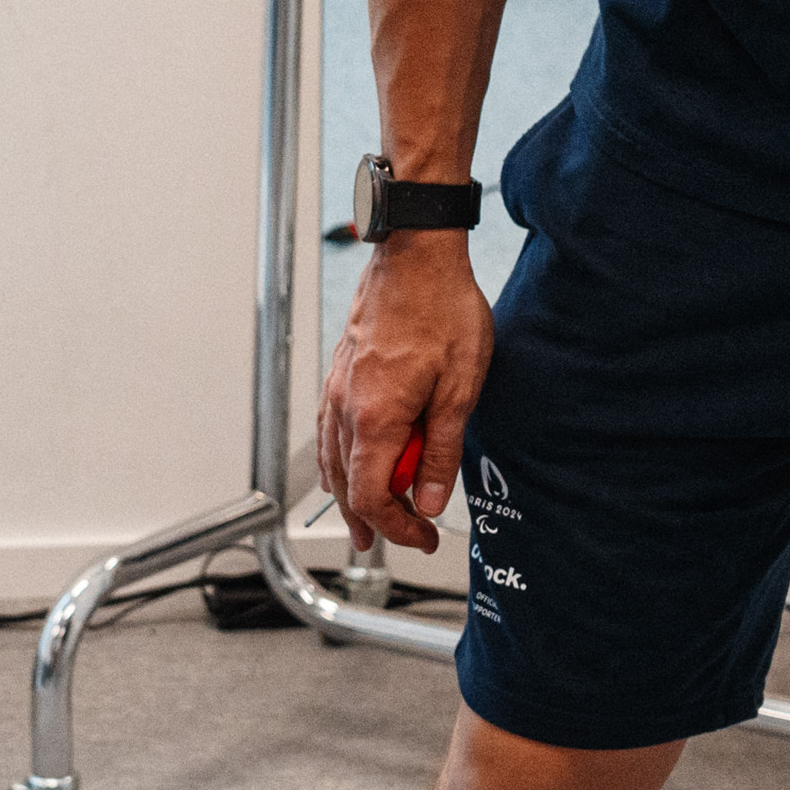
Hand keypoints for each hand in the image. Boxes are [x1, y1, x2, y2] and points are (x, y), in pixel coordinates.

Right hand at [318, 229, 494, 551]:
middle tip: (403, 536)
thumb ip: (442, 450)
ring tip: (366, 520)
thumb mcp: (460, 387)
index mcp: (376, 417)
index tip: (424, 535)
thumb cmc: (442, 309)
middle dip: (374, 520)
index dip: (398, 527)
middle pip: (346, 486)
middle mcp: (347, 406)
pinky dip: (336, 460)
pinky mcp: (341, 371)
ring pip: (330, 460)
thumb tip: (432, 500)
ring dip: (349, 496)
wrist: (415, 253)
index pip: (373, 497)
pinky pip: (329, 430)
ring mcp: (338, 388)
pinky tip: (345, 464)